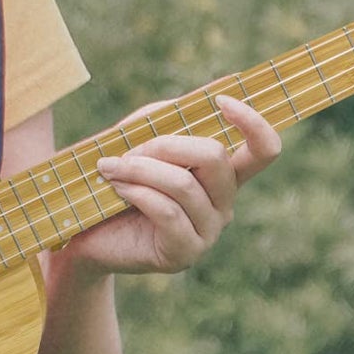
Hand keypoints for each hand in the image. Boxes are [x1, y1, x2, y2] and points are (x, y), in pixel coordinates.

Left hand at [64, 94, 280, 275]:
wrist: (89, 237)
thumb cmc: (115, 184)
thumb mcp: (137, 141)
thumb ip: (162, 119)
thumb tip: (186, 104)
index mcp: (222, 175)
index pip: (264, 150)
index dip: (253, 122)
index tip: (221, 100)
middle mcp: (224, 203)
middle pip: (215, 157)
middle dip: (166, 144)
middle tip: (128, 151)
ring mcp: (208, 231)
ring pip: (185, 184)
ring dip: (140, 169)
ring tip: (109, 168)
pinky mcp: (185, 252)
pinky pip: (168, 211)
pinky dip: (137, 192)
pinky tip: (116, 188)